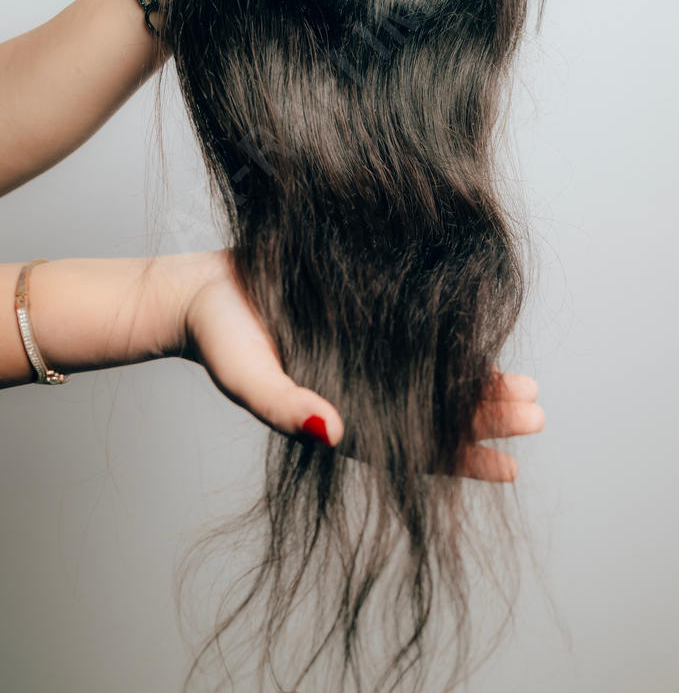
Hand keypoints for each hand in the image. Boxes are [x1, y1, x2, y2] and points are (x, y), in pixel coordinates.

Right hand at [177, 251, 543, 479]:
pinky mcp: (367, 315)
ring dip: (479, 383)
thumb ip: (285, 406)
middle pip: (433, 414)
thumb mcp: (248, 376)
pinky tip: (484, 339)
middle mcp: (362, 390)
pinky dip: (453, 341)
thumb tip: (334, 433)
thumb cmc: (221, 340)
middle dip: (485, 417)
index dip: (459, 461)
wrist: (204, 291)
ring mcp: (367, 354)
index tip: (509, 468)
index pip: (409, 450)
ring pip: (435, 377)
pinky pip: (420, 335)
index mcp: (340, 415)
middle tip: (536, 414)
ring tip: (528, 387)